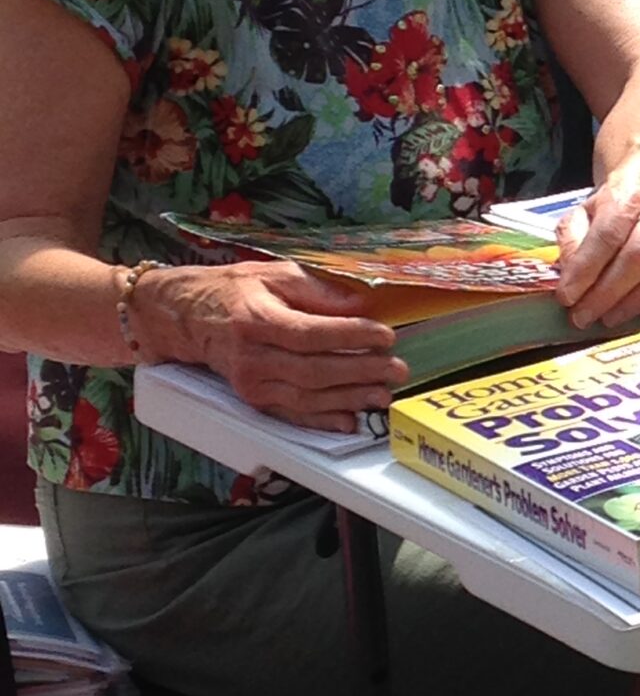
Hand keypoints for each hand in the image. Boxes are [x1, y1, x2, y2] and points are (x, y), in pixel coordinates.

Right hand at [144, 261, 404, 432]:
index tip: (385, 335)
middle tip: (396, 369)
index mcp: (256, 320)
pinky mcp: (254, 400)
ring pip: (308, 398)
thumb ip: (318, 290)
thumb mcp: (274, 274)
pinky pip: (293, 416)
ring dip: (351, 399)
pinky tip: (350, 419)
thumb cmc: (233, 291)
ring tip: (383, 394)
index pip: (311, 334)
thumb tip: (360, 304)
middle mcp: (252, 357)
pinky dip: (324, 420)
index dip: (351, 336)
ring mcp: (251, 384)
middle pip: (314, 371)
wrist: (186, 318)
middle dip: (361, 372)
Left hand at [554, 150, 639, 329]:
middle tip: (584, 316)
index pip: (607, 235)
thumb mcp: (580, 217)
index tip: (567, 297)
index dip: (586, 269)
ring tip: (610, 318)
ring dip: (637, 302)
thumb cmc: (611, 215)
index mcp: (626, 200)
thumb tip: (569, 277)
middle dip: (608, 292)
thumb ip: (571, 243)